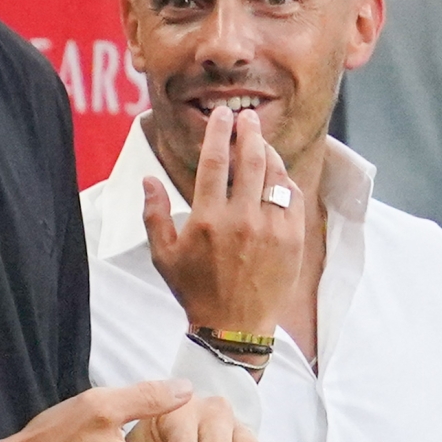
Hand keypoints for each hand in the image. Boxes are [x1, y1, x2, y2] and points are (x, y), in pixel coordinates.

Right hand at [143, 106, 301, 339]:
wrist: (235, 326)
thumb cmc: (196, 290)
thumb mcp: (164, 255)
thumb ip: (154, 214)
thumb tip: (149, 179)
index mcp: (207, 219)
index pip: (215, 161)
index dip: (219, 132)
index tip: (222, 115)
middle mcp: (242, 219)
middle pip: (250, 159)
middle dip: (248, 131)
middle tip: (246, 117)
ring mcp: (271, 229)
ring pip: (274, 175)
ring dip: (268, 151)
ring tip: (260, 141)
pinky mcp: (292, 239)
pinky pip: (293, 197)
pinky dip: (285, 180)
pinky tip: (277, 173)